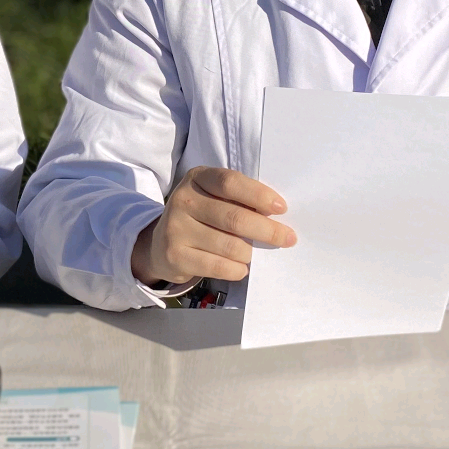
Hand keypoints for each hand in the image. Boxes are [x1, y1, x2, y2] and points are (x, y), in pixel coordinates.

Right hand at [130, 166, 296, 286]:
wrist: (160, 244)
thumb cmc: (201, 217)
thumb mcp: (213, 197)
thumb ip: (238, 200)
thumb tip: (277, 217)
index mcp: (197, 178)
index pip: (230, 183)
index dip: (259, 195)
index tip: (281, 208)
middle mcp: (183, 200)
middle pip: (234, 217)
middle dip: (267, 230)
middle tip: (287, 238)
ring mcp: (176, 228)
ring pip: (229, 245)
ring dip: (251, 253)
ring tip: (258, 255)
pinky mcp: (175, 255)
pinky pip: (217, 265)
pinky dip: (236, 269)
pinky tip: (242, 268)